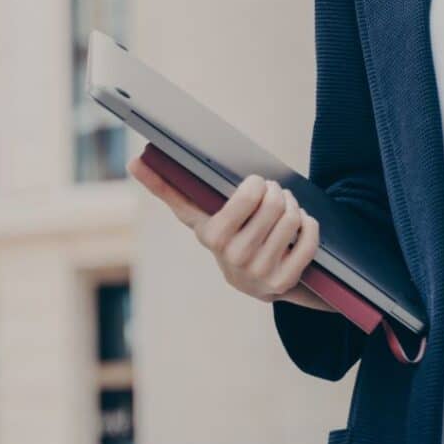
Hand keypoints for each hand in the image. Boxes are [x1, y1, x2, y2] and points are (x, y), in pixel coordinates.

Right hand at [126, 155, 320, 303]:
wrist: (258, 282)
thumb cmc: (229, 234)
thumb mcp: (203, 216)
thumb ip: (171, 189)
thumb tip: (134, 162)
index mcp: (211, 236)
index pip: (239, 197)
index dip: (251, 185)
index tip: (250, 182)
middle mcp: (233, 257)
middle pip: (273, 200)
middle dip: (276, 190)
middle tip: (273, 192)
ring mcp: (259, 272)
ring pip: (292, 215)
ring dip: (293, 205)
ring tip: (284, 209)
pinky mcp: (285, 281)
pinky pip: (309, 235)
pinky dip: (310, 225)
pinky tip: (299, 227)